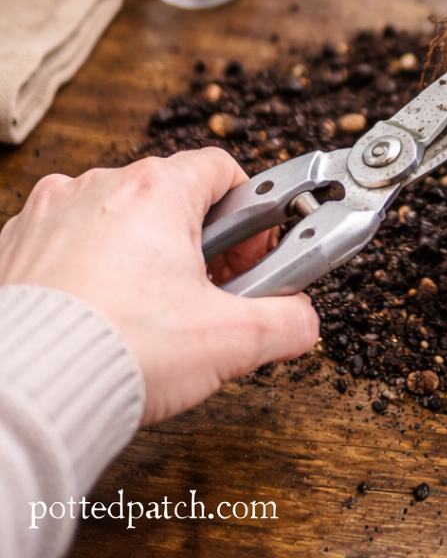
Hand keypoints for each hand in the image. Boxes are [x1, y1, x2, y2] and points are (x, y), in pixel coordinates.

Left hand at [0, 149, 318, 424]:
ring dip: (144, 253)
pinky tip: (103, 314)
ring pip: (119, 218)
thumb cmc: (117, 351)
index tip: (253, 252)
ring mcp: (51, 214)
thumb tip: (301, 321)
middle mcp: (100, 187)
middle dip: (201, 240)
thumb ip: (286, 322)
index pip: (223, 169)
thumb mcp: (231, 340)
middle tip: (210, 291)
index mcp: (156, 191)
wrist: (23, 394)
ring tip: (153, 310)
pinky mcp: (15, 247)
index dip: (250, 212)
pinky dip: (91, 268)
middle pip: (173, 196)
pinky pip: (69, 242)